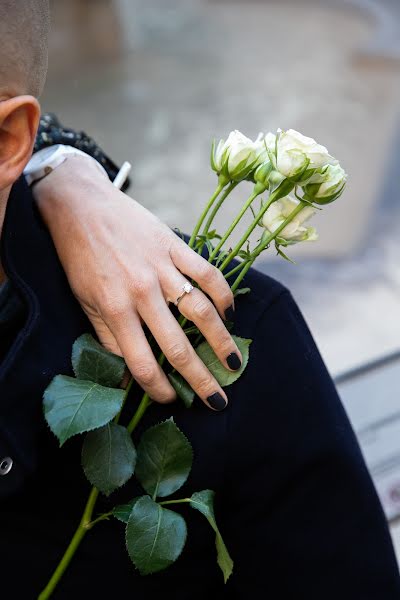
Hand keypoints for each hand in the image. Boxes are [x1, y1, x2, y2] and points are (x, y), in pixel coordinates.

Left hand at [33, 155, 241, 409]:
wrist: (80, 205)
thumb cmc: (79, 258)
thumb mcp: (84, 303)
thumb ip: (108, 340)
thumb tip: (126, 379)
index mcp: (114, 309)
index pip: (142, 363)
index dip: (159, 389)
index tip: (172, 401)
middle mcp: (141, 292)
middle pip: (178, 346)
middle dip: (201, 379)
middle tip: (218, 401)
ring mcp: (161, 267)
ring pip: (201, 312)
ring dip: (221, 342)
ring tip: (235, 363)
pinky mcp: (175, 245)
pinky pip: (208, 273)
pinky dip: (223, 296)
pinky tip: (230, 314)